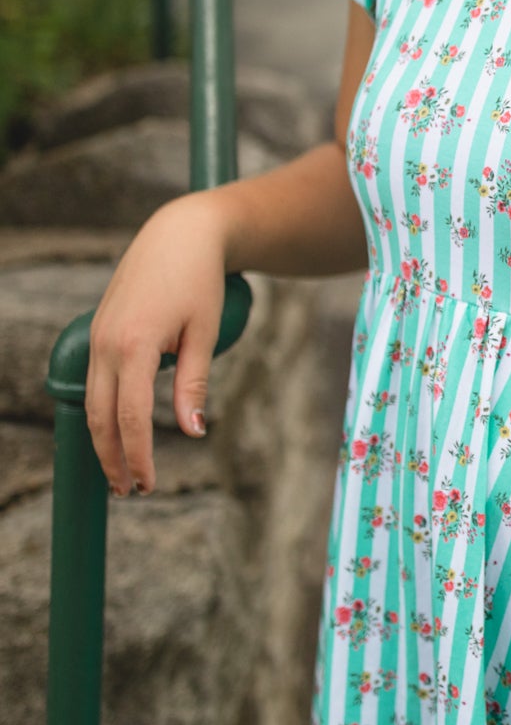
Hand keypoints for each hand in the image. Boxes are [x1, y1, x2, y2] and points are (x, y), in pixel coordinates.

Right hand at [86, 193, 229, 496]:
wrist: (180, 233)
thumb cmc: (200, 280)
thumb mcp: (204, 333)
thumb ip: (194, 385)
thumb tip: (194, 433)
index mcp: (133, 345)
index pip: (131, 418)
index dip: (139, 457)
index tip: (149, 485)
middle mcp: (105, 343)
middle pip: (101, 417)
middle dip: (113, 458)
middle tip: (130, 491)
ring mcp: (96, 336)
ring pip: (92, 401)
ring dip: (104, 438)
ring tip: (122, 470)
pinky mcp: (98, 330)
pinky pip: (94, 381)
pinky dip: (102, 411)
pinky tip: (117, 430)